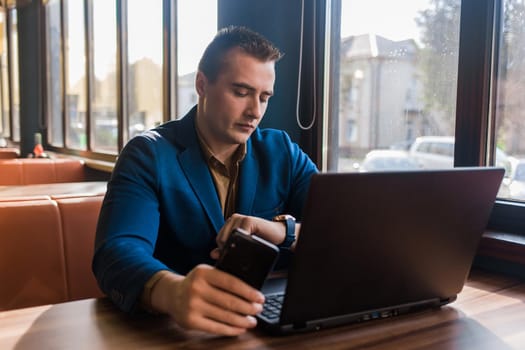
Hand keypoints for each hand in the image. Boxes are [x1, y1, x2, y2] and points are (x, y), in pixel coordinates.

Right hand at [150, 265, 264, 335]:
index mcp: (203, 272)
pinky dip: (231, 330)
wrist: (172, 295)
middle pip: (229, 301)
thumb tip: (251, 291)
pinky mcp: (191, 321)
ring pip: (225, 316)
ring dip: (242, 320)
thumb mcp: (206, 273)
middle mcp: (196, 288)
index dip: (248, 292)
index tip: (259, 298)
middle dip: (248, 307)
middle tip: (258, 310)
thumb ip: (223, 277)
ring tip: (252, 321)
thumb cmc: (196, 284)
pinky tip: (240, 329)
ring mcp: (192, 306)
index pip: (231, 282)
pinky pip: (216, 328)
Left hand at [210, 213, 285, 259]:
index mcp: (230, 224)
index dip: (223, 250)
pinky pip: (239, 234)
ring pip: (228, 237)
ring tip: (246, 250)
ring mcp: (240, 218)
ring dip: (235, 247)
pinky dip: (243, 242)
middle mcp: (233, 219)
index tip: (232, 257)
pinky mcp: (248, 220)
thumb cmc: (261, 240)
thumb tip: (213, 253)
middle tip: (241, 254)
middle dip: (228, 250)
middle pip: (221, 239)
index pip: (218, 240)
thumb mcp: (242, 246)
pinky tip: (250, 244)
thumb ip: (228, 248)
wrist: (279, 235)